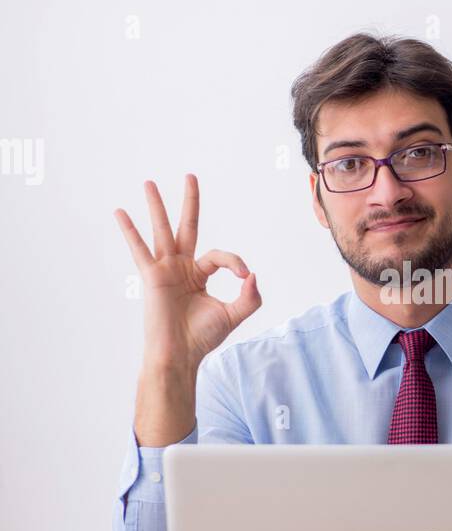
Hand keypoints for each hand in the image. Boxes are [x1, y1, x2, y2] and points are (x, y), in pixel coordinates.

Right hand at [114, 174, 261, 371]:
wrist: (180, 355)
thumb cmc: (201, 338)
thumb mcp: (234, 315)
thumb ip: (250, 297)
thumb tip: (253, 275)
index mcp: (199, 275)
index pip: (220, 257)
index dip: (235, 263)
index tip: (244, 277)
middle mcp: (181, 267)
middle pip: (187, 226)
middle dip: (189, 202)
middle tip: (191, 176)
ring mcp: (165, 269)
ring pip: (162, 231)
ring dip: (156, 206)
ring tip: (149, 182)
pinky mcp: (152, 276)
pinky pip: (140, 249)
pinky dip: (130, 231)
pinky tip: (120, 212)